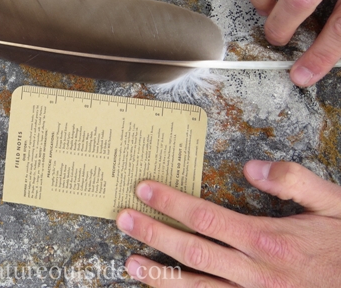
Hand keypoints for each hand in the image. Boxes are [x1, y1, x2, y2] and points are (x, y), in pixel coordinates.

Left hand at [116, 161, 340, 286]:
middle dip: (153, 233)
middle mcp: (256, 272)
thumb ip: (293, 181)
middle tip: (122, 219)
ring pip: (199, 287)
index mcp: (269, 240)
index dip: (171, 203)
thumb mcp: (334, 203)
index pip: (207, 217)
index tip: (145, 189)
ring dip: (161, 275)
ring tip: (130, 263)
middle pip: (193, 251)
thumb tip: (250, 167)